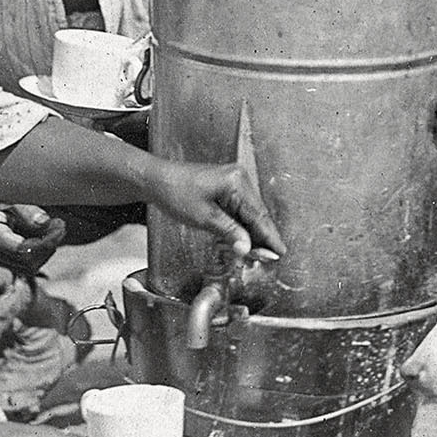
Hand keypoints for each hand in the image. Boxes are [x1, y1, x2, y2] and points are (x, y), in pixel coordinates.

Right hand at [0, 198, 63, 265]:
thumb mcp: (7, 198)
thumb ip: (26, 210)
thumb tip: (45, 223)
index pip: (24, 251)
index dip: (47, 241)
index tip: (60, 225)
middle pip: (29, 263)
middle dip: (49, 246)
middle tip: (59, 225)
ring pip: (29, 267)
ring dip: (45, 250)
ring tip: (53, 227)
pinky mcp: (0, 259)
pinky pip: (24, 263)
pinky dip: (38, 251)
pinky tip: (42, 234)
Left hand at [143, 157, 286, 259]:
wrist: (157, 180)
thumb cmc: (176, 193)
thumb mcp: (204, 218)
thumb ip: (230, 233)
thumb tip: (247, 248)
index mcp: (236, 183)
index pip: (259, 215)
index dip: (270, 236)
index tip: (279, 252)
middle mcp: (240, 178)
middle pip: (258, 213)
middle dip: (263, 237)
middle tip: (269, 257)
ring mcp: (234, 181)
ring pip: (250, 212)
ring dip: (253, 232)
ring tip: (257, 252)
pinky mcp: (227, 186)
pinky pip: (241, 208)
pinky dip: (243, 224)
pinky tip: (243, 238)